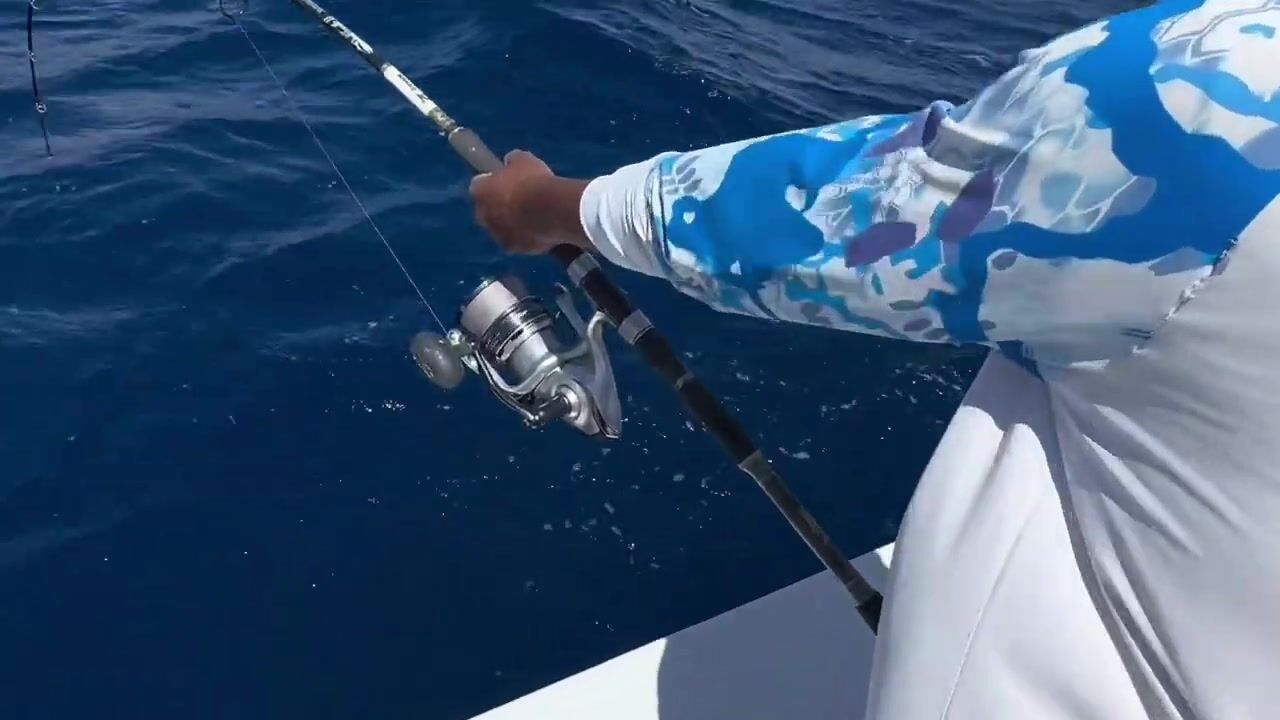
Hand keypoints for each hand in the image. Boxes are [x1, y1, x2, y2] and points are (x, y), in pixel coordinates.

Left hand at [469, 150, 591, 255]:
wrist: (551, 210)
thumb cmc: (534, 181)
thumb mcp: (523, 158)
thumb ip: (511, 161)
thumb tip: (510, 163)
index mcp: (479, 191)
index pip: (479, 185)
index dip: (492, 182)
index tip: (505, 180)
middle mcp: (482, 215)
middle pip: (486, 210)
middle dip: (498, 205)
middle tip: (519, 199)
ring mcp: (496, 235)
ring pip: (500, 228)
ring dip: (511, 223)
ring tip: (533, 216)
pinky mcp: (512, 248)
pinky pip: (516, 241)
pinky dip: (525, 236)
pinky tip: (540, 230)